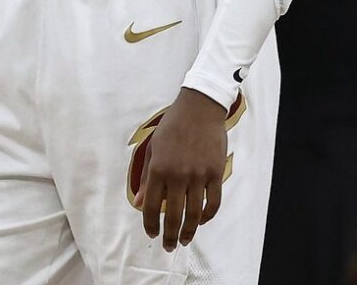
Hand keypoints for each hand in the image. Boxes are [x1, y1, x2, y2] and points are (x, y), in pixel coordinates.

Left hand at [137, 88, 227, 251]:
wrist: (198, 109)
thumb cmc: (172, 128)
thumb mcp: (152, 149)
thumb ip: (146, 179)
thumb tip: (140, 203)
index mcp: (158, 169)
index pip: (152, 206)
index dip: (150, 224)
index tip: (151, 234)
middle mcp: (178, 175)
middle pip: (173, 215)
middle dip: (169, 235)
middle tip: (168, 246)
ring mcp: (199, 175)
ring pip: (194, 213)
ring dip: (189, 231)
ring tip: (184, 239)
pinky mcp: (216, 174)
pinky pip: (213, 202)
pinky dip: (207, 216)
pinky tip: (201, 221)